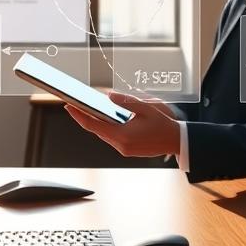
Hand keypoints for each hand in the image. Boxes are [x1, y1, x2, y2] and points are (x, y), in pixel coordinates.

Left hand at [64, 92, 179, 157]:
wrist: (177, 142)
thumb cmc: (163, 124)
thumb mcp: (147, 107)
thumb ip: (126, 101)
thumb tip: (108, 95)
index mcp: (123, 135)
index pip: (94, 125)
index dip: (79, 115)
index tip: (68, 106)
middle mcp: (121, 145)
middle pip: (96, 130)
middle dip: (85, 117)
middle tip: (74, 103)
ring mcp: (124, 149)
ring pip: (103, 134)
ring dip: (95, 122)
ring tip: (86, 108)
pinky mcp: (127, 150)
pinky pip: (111, 137)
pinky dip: (106, 127)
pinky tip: (104, 117)